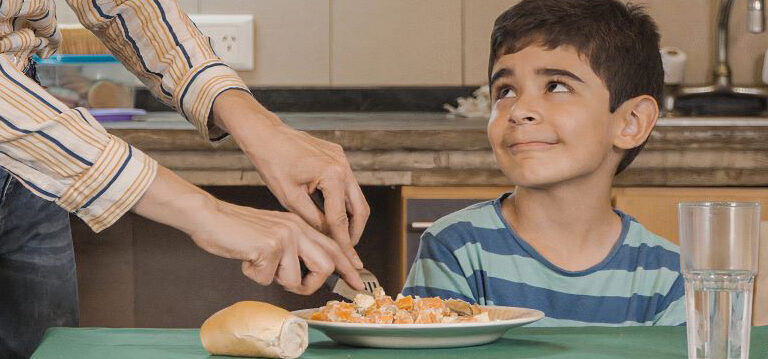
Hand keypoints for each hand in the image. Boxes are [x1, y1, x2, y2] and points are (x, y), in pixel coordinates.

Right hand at [132, 167, 364, 293]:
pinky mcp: (270, 245)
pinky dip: (254, 275)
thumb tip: (306, 276)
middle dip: (311, 284)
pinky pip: (268, 278)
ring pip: (296, 279)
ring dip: (275, 280)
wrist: (210, 217)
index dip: (348, 267)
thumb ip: (293, 250)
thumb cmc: (237, 231)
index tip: (359, 282)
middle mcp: (297, 228)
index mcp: (301, 225)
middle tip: (296, 286)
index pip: (334, 247)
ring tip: (260, 265)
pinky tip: (246, 259)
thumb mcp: (273, 235)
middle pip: (326, 266)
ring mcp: (285, 236)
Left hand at [211, 90, 369, 268]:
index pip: (341, 218)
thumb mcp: (290, 198)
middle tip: (348, 250)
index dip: (343, 242)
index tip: (346, 259)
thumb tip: (327, 238)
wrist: (265, 134)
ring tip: (340, 235)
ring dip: (350, 217)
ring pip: (356, 197)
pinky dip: (342, 201)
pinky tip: (333, 213)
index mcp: (332, 176)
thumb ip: (313, 220)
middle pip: (360, 209)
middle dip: (355, 232)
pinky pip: (346, 183)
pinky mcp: (338, 156)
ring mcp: (342, 159)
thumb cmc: (272, 163)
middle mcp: (343, 166)